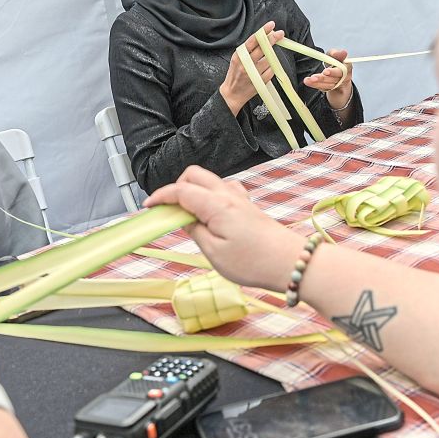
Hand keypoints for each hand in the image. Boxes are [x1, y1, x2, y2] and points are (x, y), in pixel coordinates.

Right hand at [145, 166, 304, 291]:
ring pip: (209, 180)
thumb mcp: (213, 252)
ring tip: (187, 216)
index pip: (180, 190)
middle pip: (194, 175)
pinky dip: (209, 195)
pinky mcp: (248, 206)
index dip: (161, 196)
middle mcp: (228, 194)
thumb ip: (194, 231)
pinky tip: (210, 215)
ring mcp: (240, 198)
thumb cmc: (253, 262)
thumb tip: (183, 219)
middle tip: (168, 211)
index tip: (148, 206)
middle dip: (176, 187)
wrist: (290, 262)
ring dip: (193, 190)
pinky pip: (223, 190)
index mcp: (216, 204)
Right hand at [219, 21, 285, 115]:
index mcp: (239, 55)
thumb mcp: (238, 59)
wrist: (232, 94)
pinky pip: (271, 71)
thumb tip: (265, 37)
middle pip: (263, 48)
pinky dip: (270, 69)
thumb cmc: (236, 74)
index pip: (253, 40)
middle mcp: (246, 63)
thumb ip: (250, 49)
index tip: (271, 25)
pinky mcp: (260, 81)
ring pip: (269, 60)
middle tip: (280, 34)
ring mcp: (253, 73)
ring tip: (264, 61)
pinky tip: (264, 71)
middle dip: (273, 39)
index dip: (263, 32)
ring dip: (270, 58)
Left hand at [303, 48, 353, 109]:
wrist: (337, 73)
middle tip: (313, 78)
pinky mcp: (330, 88)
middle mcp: (344, 78)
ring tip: (308, 80)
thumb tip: (343, 52)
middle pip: (333, 79)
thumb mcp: (335, 55)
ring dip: (317, 83)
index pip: (341, 71)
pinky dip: (315, 85)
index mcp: (347, 68)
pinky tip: (308, 82)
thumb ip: (337, 54)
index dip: (333, 72)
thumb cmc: (336, 61)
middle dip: (323, 78)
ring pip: (327, 85)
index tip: (325, 72)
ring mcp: (337, 84)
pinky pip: (323, 88)